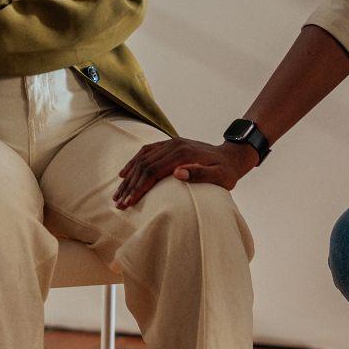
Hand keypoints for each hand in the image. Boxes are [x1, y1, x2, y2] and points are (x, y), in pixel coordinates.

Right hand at [113, 137, 258, 208]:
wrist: (232, 155)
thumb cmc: (227, 171)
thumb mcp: (221, 176)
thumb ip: (200, 174)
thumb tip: (177, 174)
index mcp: (183, 154)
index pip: (153, 171)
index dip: (139, 188)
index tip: (129, 203)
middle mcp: (173, 146)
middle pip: (144, 165)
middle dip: (130, 186)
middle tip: (118, 204)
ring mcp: (170, 143)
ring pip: (142, 159)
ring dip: (128, 177)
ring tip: (117, 194)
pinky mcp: (169, 145)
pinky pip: (146, 152)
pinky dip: (133, 162)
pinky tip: (124, 173)